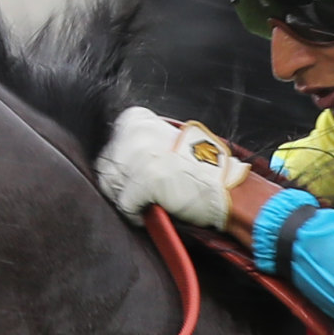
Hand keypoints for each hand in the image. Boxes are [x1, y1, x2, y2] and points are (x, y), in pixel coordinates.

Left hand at [93, 107, 252, 229]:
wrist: (226, 186)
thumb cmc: (201, 168)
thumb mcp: (167, 139)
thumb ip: (141, 142)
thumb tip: (118, 158)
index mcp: (138, 120)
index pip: (110, 143)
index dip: (121, 163)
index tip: (132, 174)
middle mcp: (136, 135)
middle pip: (107, 166)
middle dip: (120, 183)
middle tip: (138, 193)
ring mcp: (140, 158)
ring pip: (111, 185)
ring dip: (125, 198)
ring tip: (143, 203)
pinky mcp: (144, 182)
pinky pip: (124, 204)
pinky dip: (134, 214)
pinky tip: (146, 215)